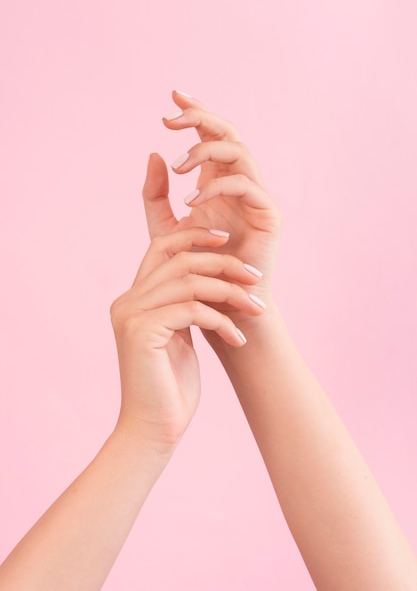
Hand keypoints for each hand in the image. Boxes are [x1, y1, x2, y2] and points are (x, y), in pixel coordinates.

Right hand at [110, 227, 263, 454]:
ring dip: (231, 293)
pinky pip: (193, 310)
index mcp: (134, 298)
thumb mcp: (180, 337)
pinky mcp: (141, 331)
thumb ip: (184, 307)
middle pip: (180, 260)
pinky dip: (222, 321)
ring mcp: (131, 314)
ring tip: (257, 310)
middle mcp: (127, 301)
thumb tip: (210, 281)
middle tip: (257, 278)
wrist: (154, 429)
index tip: (227, 241)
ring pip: (190, 282)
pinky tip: (239, 339)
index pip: (162, 247)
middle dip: (224, 264)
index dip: (194, 236)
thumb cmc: (171, 387)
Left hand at [143, 92, 281, 323]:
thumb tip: (154, 153)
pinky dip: (218, 186)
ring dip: (205, 152)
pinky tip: (191, 201)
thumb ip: (156, 195)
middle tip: (171, 120)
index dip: (195, 113)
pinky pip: (247, 184)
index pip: (209, 136)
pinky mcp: (268, 214)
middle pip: (227, 133)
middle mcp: (237, 184)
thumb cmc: (195, 270)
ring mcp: (255, 197)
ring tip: (178, 168)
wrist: (220, 307)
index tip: (172, 97)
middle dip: (200, 119)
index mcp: (215, 182)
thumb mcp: (164, 229)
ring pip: (238, 151)